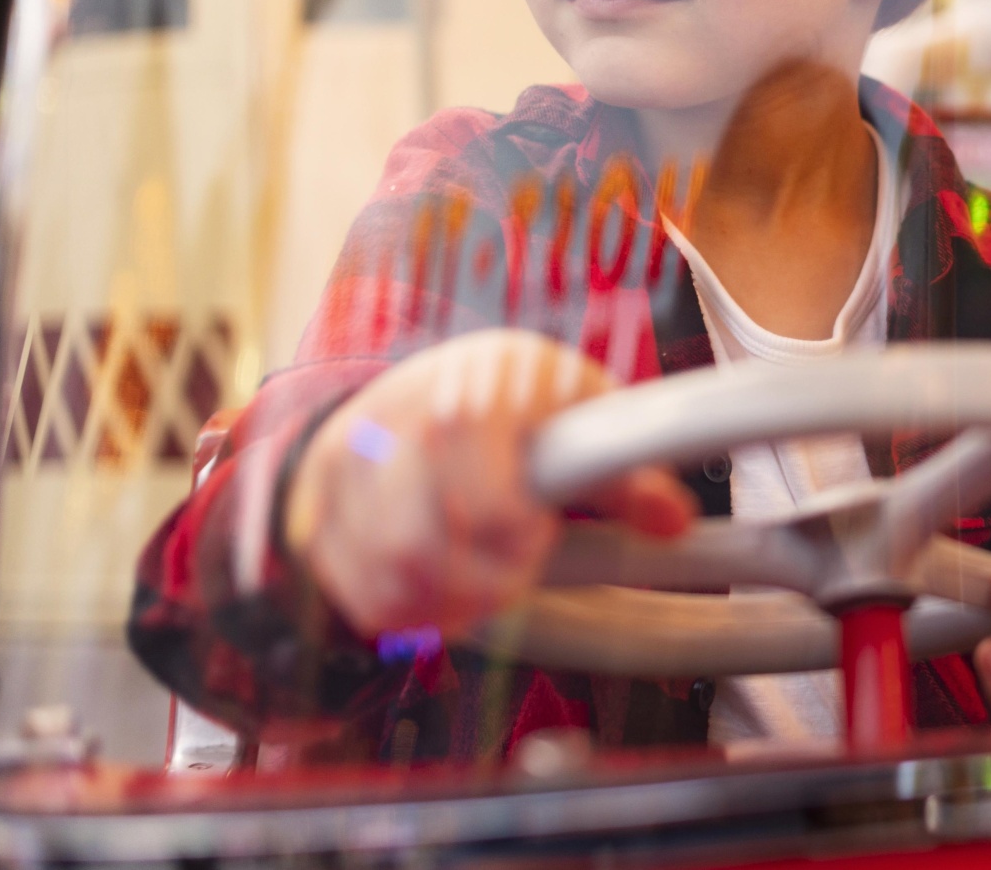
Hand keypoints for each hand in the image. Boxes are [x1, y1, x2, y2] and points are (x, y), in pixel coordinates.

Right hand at [284, 329, 694, 637]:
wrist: (421, 380)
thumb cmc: (516, 397)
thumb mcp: (581, 408)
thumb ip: (627, 469)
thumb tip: (673, 520)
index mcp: (472, 395)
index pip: (482, 502)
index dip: (516, 540)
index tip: (536, 535)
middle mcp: (394, 426)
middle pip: (424, 549)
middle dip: (481, 580)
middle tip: (514, 574)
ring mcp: (345, 470)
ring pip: (387, 576)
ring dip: (444, 601)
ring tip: (483, 583)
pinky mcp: (317, 509)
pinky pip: (357, 590)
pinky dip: (405, 610)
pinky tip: (441, 593)